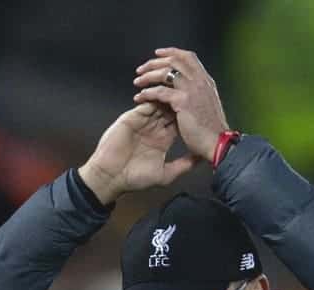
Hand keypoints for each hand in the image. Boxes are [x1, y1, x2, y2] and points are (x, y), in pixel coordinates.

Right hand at [78, 103, 197, 204]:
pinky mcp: (131, 117)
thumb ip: (184, 165)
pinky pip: (144, 103)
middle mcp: (154, 128)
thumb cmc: (135, 179)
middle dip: (181, 100)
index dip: (190, 114)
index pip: (180, 121)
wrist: (110, 177)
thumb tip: (202, 158)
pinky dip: (153, 96)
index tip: (203, 108)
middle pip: (171, 108)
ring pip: (159, 102)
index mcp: (164, 139)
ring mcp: (143, 121)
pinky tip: (164, 92)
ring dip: (169, 95)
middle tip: (194, 91)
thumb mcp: (165, 174)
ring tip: (181, 87)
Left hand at [133, 48, 228, 162]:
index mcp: (205, 81)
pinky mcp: (183, 101)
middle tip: (141, 69)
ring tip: (138, 82)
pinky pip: (160, 91)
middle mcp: (200, 81)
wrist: (218, 143)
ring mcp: (192, 89)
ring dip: (148, 75)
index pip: (188, 57)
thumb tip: (184, 91)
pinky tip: (141, 98)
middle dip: (155, 62)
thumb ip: (198, 94)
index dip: (172, 52)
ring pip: (165, 72)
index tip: (158, 54)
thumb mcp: (207, 105)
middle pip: (174, 60)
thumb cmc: (212, 131)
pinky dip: (148, 93)